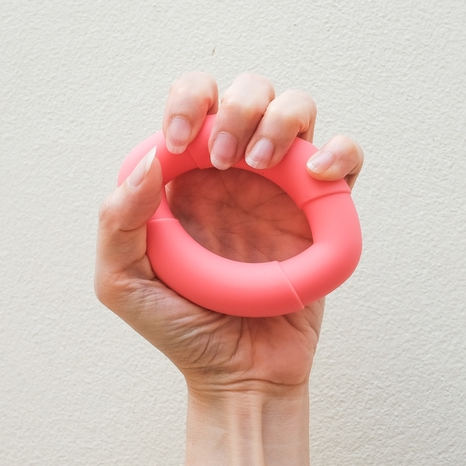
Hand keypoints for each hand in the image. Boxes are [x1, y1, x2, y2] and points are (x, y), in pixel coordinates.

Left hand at [95, 72, 362, 394]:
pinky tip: (317, 174)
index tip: (178, 145)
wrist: (241, 375)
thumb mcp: (123, 284)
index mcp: (188, 174)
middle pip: (248, 90)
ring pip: (298, 108)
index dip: (186, 102)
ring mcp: (284, 186)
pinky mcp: (325, 209)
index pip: (193, 100)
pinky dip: (340, 151)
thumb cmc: (181, 329)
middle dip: (235, 107)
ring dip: (281, 120)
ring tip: (263, 164)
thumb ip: (118, 222)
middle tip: (221, 160)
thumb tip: (149, 161)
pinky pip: (347, 157)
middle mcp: (238, 169)